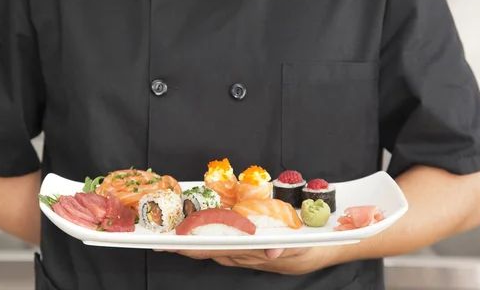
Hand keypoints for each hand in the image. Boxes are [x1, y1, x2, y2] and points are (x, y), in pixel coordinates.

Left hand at [155, 247, 333, 274]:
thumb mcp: (300, 249)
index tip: (166, 243)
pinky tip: (203, 225)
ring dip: (193, 240)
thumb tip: (270, 251)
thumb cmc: (308, 250)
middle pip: (205, 250)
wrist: (320, 253)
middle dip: (181, 244)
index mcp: (249, 253)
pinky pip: (224, 241)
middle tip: (159, 236)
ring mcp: (244, 251)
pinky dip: (210, 234)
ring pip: (212, 246)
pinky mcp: (249, 246)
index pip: (211, 250)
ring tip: (174, 230)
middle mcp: (242, 254)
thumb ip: (284, 250)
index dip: (187, 247)